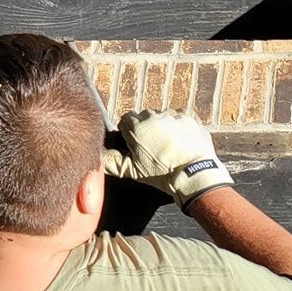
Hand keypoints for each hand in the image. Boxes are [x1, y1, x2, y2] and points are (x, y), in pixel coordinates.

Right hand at [102, 110, 233, 210]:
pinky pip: (181, 117)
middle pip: (144, 117)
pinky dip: (180, 126)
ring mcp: (172, 115)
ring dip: (164, 126)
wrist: (195, 176)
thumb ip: (111, 161)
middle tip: (153, 147)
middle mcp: (153, 116)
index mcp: (136, 126)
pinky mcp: (189, 118)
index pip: (126, 120)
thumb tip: (97, 157)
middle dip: (147, 129)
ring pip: (162, 116)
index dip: (130, 133)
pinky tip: (182, 141)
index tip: (136, 145)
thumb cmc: (163, 174)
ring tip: (170, 146)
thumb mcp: (133, 172)